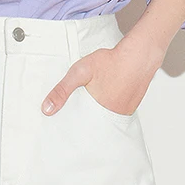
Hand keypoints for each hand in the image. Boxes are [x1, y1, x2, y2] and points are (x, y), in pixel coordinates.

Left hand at [41, 32, 164, 115]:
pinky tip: (106, 93)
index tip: (64, 125)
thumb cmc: (111, 62)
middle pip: (93, 125)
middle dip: (84, 120)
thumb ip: (63, 90)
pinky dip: (109, 106)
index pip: (81, 128)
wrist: (138, 56)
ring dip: (97, 112)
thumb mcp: (80, 71)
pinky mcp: (131, 106)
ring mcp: (124, 113)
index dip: (72, 125)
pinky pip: (116, 111)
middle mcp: (112, 117)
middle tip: (77, 110)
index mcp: (98, 113)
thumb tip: (47, 109)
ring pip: (105, 118)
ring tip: (91, 101)